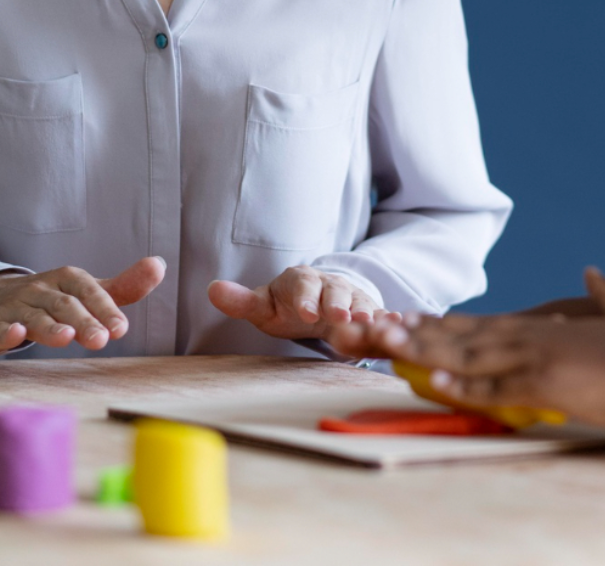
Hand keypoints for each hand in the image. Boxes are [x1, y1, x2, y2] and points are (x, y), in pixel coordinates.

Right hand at [0, 256, 165, 357]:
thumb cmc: (51, 299)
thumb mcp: (87, 292)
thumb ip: (123, 286)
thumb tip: (160, 265)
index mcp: (67, 279)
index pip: (89, 291)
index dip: (105, 308)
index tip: (121, 329)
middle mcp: (41, 289)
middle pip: (64, 305)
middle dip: (83, 321)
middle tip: (101, 340)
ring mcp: (15, 307)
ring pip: (34, 316)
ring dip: (50, 326)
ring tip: (66, 338)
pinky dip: (6, 332)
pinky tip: (16, 334)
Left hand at [208, 266, 393, 340]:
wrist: (316, 302)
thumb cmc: (286, 306)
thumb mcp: (262, 306)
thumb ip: (240, 301)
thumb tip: (212, 289)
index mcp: (301, 279)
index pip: (303, 285)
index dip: (305, 299)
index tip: (305, 314)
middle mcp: (328, 283)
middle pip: (335, 290)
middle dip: (338, 303)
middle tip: (341, 318)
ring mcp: (350, 295)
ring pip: (359, 300)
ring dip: (364, 311)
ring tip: (369, 323)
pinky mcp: (367, 308)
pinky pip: (377, 312)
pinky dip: (385, 317)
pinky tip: (393, 323)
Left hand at [343, 266, 604, 424]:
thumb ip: (603, 292)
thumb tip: (593, 270)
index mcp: (536, 327)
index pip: (473, 323)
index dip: (434, 323)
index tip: (401, 319)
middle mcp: (525, 338)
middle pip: (457, 334)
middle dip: (412, 333)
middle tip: (371, 328)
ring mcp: (530, 358)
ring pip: (464, 355)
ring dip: (422, 351)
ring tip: (384, 345)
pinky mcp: (541, 383)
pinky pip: (493, 387)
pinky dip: (461, 384)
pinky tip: (433, 380)